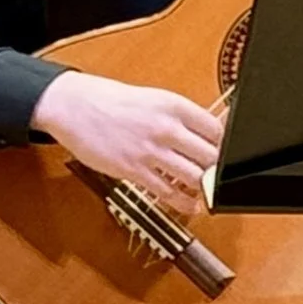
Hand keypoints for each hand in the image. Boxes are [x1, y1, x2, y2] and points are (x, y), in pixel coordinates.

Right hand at [32, 71, 224, 210]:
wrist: (75, 106)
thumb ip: (181, 117)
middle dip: (217, 169)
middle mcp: (166, 128)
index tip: (227, 155)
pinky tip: (190, 205)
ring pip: (193, 177)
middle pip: (210, 156)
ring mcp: (150, 151)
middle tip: (220, 176)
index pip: (216, 130)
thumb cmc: (114, 101)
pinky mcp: (133, 170)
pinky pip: (166, 192)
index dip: (225, 146)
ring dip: (203, 187)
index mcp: (175, 106)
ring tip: (208, 193)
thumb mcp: (156, 99)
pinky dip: (182, 202)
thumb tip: (207, 134)